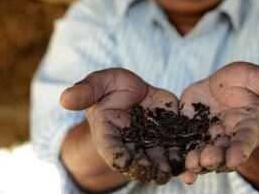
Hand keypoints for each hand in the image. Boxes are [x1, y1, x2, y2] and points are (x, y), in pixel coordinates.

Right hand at [60, 68, 179, 184]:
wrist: (133, 89)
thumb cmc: (109, 87)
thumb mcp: (98, 83)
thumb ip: (85, 91)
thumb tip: (64, 98)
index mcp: (108, 134)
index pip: (110, 149)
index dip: (117, 156)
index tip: (124, 162)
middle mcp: (130, 142)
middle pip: (138, 159)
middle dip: (148, 168)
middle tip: (157, 174)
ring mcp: (151, 140)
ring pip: (160, 157)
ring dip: (168, 166)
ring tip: (178, 170)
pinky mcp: (169, 133)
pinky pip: (177, 146)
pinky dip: (185, 154)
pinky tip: (194, 159)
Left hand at [178, 62, 258, 182]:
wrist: (220, 84)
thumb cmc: (245, 81)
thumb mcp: (258, 79)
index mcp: (248, 126)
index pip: (246, 141)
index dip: (240, 150)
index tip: (235, 158)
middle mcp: (228, 138)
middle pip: (222, 153)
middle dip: (215, 158)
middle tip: (206, 159)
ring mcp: (208, 138)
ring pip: (203, 155)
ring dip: (196, 162)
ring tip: (190, 164)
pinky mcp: (189, 134)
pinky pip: (185, 148)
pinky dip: (181, 158)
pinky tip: (177, 167)